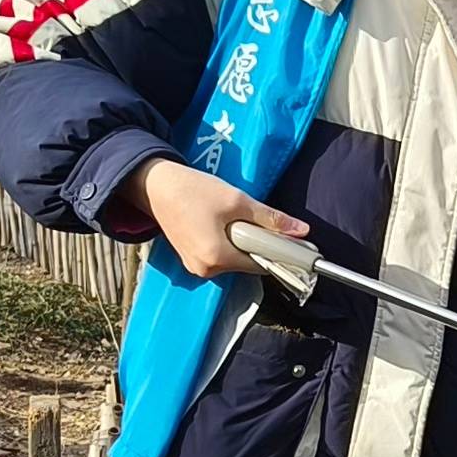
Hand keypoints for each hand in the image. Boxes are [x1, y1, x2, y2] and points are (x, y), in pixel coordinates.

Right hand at [125, 156, 302, 280]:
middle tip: (252, 217)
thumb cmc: (193, 190)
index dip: (278, 251)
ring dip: (241, 241)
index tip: (291, 240)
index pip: (261, 264)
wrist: (155, 185)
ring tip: (231, 216)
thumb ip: (270, 219)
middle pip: (247, 263)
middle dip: (256, 243)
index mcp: (216, 258)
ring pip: (234, 259)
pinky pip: (220, 255)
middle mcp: (205, 270)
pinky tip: (220, 222)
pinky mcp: (191, 259)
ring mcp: (196, 267)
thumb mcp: (237, 201)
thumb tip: (301, 231)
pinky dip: (227, 241)